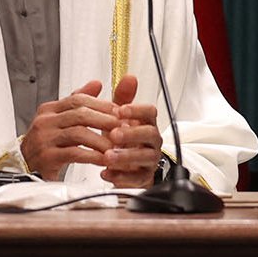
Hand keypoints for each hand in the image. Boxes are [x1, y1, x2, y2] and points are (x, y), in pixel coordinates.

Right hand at [20, 79, 119, 178]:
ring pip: (78, 133)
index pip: (79, 99)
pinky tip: (105, 159)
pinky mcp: (45, 158)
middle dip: (106, 121)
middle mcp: (44, 122)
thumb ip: (80, 102)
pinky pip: (74, 153)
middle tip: (124, 128)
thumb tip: (97, 83)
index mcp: (49, 110)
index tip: (120, 111)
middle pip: (81, 114)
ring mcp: (43, 139)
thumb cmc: (48, 145)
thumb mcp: (62, 121)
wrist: (26, 169)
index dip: (102, 104)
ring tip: (117, 145)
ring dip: (102, 139)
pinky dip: (93, 156)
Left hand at [100, 74, 163, 188]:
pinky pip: (136, 179)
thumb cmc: (124, 140)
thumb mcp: (121, 118)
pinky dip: (121, 176)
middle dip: (132, 134)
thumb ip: (123, 99)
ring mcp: (149, 159)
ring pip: (145, 157)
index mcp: (146, 123)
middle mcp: (151, 141)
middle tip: (114, 134)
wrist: (129, 167)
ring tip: (108, 157)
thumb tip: (129, 77)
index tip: (120, 110)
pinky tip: (106, 173)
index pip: (150, 112)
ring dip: (126, 156)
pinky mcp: (142, 178)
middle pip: (150, 134)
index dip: (137, 110)